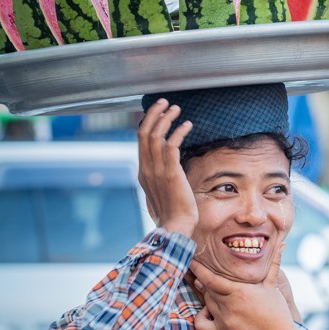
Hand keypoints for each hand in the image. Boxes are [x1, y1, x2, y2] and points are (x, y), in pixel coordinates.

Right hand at [137, 98, 196, 237]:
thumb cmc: (173, 211)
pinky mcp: (170, 173)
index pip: (140, 140)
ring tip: (177, 108)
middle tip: (165, 102)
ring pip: (156, 135)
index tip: (158, 112)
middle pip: (144, 133)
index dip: (148, 122)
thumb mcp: (162, 191)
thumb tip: (168, 165)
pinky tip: (188, 125)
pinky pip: (171, 144)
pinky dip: (179, 131)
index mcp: (143, 172)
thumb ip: (161, 176)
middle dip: (154, 114)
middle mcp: (146, 168)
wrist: (175, 227)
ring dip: (166, 118)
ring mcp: (157, 171)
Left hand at [192, 242, 297, 329]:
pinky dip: (201, 316)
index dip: (199, 269)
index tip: (192, 261)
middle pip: (207, 289)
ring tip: (220, 294)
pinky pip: (201, 324)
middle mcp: (228, 305)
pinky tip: (209, 312)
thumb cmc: (277, 312)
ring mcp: (223, 320)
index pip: (211, 278)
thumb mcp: (273, 286)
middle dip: (207, 283)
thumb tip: (282, 243)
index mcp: (239, 291)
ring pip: (206, 303)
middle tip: (209, 276)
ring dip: (209, 297)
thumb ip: (273, 264)